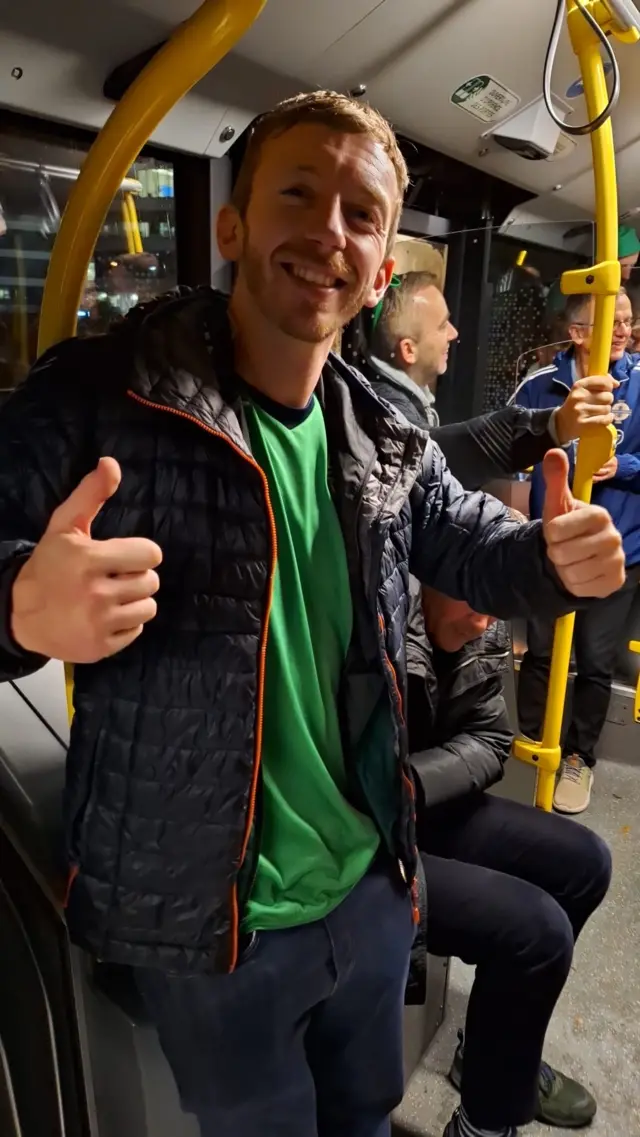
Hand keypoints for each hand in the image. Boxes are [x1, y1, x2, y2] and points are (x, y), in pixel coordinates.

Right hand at [11, 458, 161, 662]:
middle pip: (152, 581)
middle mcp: (95, 593)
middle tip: (113, 577)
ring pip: (149, 607)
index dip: (140, 553)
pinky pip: (137, 630)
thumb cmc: (50, 565)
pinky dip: (126, 624)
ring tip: (112, 596)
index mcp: (88, 559)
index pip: (150, 554)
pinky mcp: (101, 647)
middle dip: (136, 577)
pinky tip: (105, 616)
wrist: (22, 614)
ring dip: (135, 601)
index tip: (123, 556)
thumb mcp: (65, 526)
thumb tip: (111, 463)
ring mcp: (98, 623)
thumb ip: (91, 494)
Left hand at [542, 449, 624, 598]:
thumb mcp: (557, 502)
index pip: (556, 530)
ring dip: (564, 570)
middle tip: (564, 548)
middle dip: (556, 552)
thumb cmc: (567, 527)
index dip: (549, 534)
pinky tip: (581, 573)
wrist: (579, 554)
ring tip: (571, 560)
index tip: (557, 532)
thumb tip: (553, 452)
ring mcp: (616, 561)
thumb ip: (555, 478)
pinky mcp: (614, 582)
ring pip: (571, 573)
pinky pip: (581, 588)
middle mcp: (613, 537)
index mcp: (599, 515)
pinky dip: (575, 584)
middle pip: (561, 553)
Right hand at [553, 375, 616, 443]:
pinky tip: (604, 419)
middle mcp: (579, 397)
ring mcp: (581, 411)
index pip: (604, 382)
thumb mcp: (582, 390)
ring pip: (607, 409)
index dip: (609, 387)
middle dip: (607, 401)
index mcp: (579, 385)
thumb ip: (599, 382)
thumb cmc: (575, 404)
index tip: (605, 391)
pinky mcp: (583, 424)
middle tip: (600, 403)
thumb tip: (616, 383)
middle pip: (608, 396)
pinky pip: (604, 420)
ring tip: (598, 412)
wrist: (560, 423)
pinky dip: (608, 419)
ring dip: (606, 411)